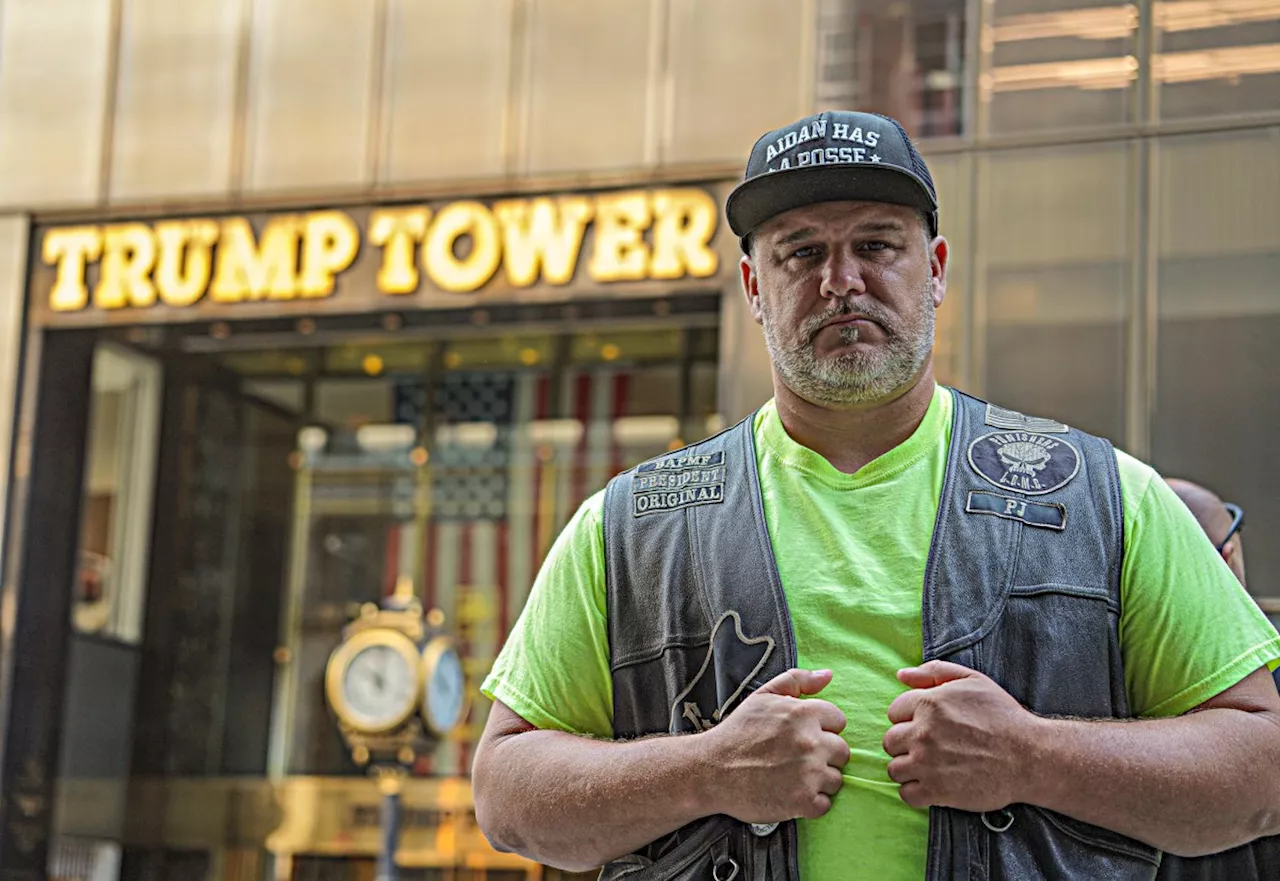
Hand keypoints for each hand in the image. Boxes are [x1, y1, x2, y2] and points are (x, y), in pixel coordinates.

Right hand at [702, 668, 849, 823]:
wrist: (711, 770)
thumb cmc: (738, 732)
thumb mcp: (763, 696)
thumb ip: (798, 680)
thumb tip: (828, 675)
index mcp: (803, 714)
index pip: (839, 721)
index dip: (822, 729)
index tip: (803, 736)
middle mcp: (811, 742)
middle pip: (842, 751)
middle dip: (824, 755)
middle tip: (798, 758)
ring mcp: (809, 774)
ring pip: (836, 779)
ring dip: (819, 780)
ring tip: (793, 777)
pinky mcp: (803, 802)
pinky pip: (825, 804)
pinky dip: (811, 803)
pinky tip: (791, 794)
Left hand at [883, 661, 1038, 811]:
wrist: (1029, 756)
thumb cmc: (1002, 716)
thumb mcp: (972, 680)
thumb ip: (933, 672)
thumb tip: (901, 676)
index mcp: (928, 704)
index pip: (894, 712)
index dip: (909, 718)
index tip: (926, 725)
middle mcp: (923, 733)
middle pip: (890, 741)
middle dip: (905, 744)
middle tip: (928, 747)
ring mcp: (927, 764)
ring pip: (894, 769)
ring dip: (908, 768)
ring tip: (929, 767)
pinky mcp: (937, 791)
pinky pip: (906, 794)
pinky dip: (916, 792)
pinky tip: (932, 784)